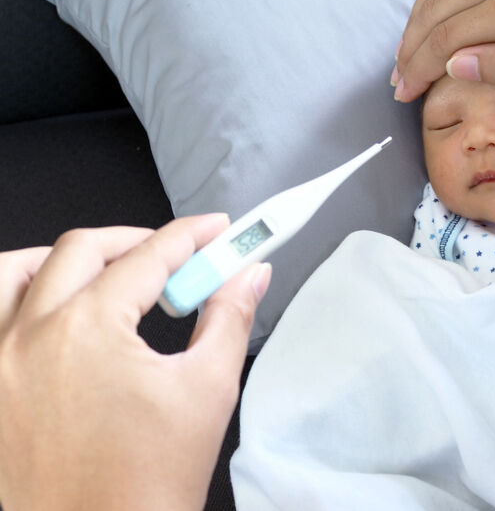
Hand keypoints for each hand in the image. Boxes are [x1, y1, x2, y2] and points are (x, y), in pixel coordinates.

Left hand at [0, 215, 270, 510]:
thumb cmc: (146, 486)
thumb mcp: (206, 391)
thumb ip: (230, 317)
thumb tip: (249, 275)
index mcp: (86, 333)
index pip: (147, 257)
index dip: (190, 236)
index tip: (216, 232)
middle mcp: (28, 340)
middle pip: (81, 250)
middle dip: (137, 242)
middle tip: (178, 258)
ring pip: (14, 273)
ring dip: (65, 261)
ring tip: (109, 274)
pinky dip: (21, 298)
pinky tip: (54, 310)